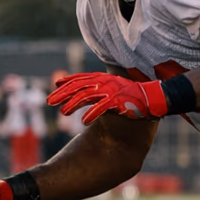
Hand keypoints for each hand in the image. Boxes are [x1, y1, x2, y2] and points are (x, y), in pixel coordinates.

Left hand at [48, 71, 167, 123]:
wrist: (151, 97)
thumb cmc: (129, 94)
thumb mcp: (110, 86)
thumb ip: (95, 87)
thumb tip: (79, 91)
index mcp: (101, 78)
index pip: (80, 78)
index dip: (66, 81)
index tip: (54, 85)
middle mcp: (103, 83)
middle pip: (78, 87)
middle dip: (62, 94)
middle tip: (49, 101)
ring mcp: (110, 92)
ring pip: (86, 96)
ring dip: (73, 104)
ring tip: (63, 112)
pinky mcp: (117, 102)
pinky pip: (102, 107)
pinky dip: (92, 113)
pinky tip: (83, 121)